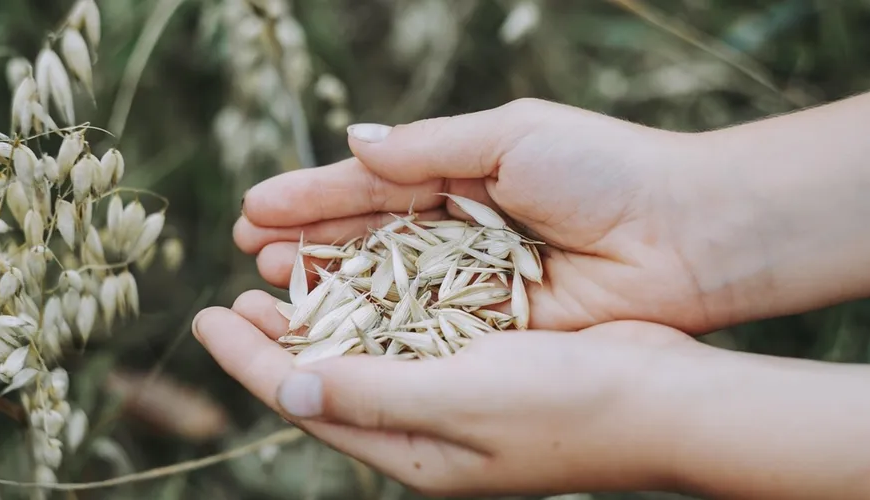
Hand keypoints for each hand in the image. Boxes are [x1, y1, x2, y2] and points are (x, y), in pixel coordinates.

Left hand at [192, 291, 702, 496]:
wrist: (665, 400)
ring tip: (277, 282)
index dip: (249, 362)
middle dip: (274, 341)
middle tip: (230, 298)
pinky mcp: (482, 365)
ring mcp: (454, 398)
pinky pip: (407, 336)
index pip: (307, 402)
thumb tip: (286, 387)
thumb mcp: (460, 399)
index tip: (203, 318)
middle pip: (326, 380)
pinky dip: (372, 308)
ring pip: (364, 355)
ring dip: (319, 319)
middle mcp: (424, 430)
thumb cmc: (567, 406)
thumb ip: (372, 393)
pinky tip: (356, 279)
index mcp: (412, 452)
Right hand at [233, 98, 733, 333]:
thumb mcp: (510, 136)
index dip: (312, 196)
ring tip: (272, 283)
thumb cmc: (602, 170)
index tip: (255, 206)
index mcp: (460, 173)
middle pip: (366, 238)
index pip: (370, 185)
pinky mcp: (492, 327)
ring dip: (328, 284)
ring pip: (385, 285)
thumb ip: (427, 147)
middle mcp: (458, 230)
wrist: (685, 235)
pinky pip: (422, 327)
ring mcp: (471, 282)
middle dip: (308, 241)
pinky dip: (377, 327)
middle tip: (249, 251)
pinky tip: (330, 326)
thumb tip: (353, 142)